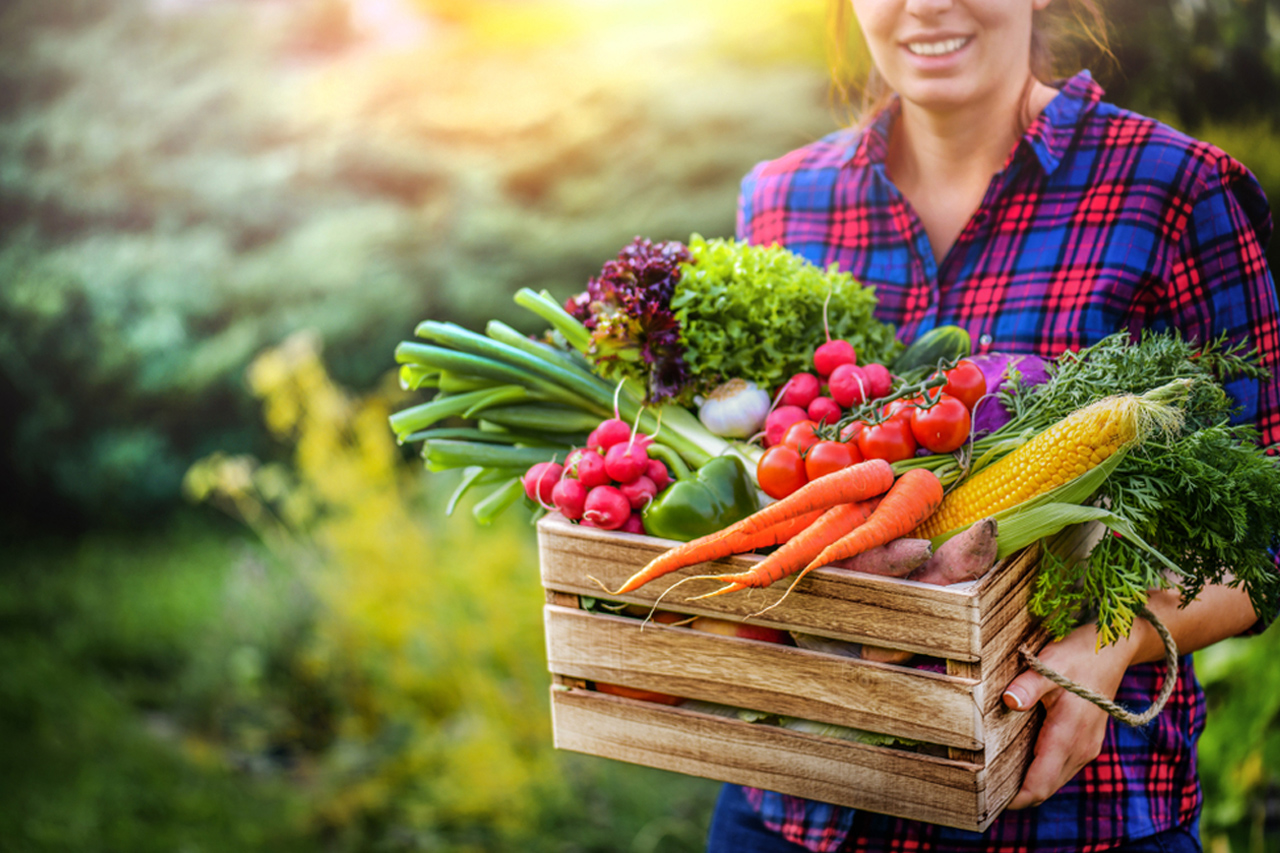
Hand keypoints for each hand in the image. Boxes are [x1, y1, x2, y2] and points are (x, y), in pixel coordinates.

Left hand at [1001, 621, 1144, 809]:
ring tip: (996, 776)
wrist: (1112, 652)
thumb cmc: (1078, 657)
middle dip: (1018, 794)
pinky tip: (1019, 758)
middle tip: (983, 791)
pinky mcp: (1086, 741)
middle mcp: (1080, 749)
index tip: (987, 801)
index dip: (1015, 798)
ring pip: (1054, 779)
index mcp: (1068, 737)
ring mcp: (1086, 747)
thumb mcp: (1049, 665)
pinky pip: (1061, 767)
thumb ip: (1028, 686)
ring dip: (1030, 782)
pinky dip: (1041, 770)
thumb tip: (1009, 702)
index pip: (1040, 785)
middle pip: (1045, 788)